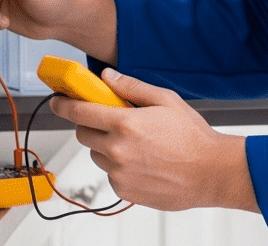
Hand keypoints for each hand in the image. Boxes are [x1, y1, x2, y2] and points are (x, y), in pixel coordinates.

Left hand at [50, 69, 259, 212]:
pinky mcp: (124, 191)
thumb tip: (107, 77)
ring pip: (97, 155)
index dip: (64, 104)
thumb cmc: (192, 136)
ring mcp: (119, 173)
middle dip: (91, 124)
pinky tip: (142, 159)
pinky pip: (110, 174)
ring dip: (105, 146)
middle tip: (110, 119)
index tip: (57, 101)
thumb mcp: (165, 99)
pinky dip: (118, 165)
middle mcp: (117, 150)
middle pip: (83, 134)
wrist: (210, 172)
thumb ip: (131, 87)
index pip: (80, 111)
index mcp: (125, 124)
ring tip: (135, 142)